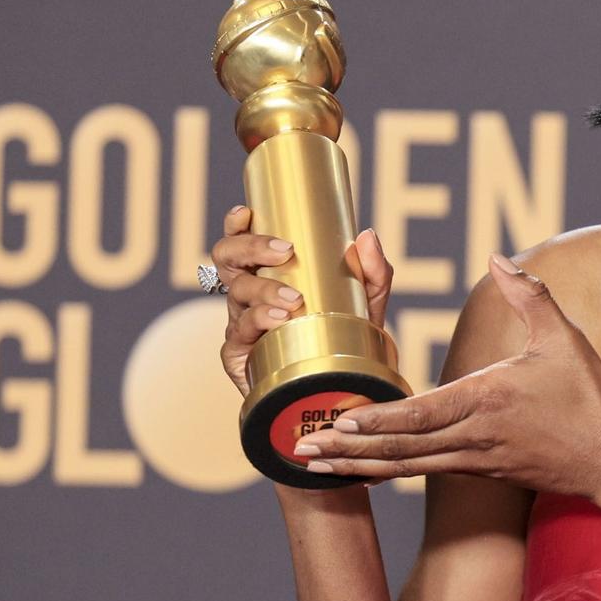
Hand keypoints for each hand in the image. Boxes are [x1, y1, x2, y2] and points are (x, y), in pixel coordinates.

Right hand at [212, 205, 391, 397]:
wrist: (340, 387)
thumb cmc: (346, 336)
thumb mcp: (367, 302)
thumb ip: (373, 271)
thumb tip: (367, 235)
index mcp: (267, 274)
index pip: (241, 241)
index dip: (235, 225)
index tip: (247, 213)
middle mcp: (247, 295)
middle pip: (228, 259)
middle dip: (250, 248)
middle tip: (285, 251)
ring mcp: (240, 323)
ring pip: (237, 294)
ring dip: (264, 290)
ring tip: (294, 299)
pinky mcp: (238, 355)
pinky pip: (239, 332)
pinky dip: (258, 321)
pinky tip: (280, 320)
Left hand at [293, 253, 600, 504]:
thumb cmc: (593, 399)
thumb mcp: (565, 338)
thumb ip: (529, 295)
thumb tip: (496, 257)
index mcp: (487, 401)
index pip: (419, 413)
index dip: (374, 418)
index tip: (335, 419)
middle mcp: (474, 436)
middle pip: (398, 447)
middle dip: (346, 448)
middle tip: (298, 447)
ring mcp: (475, 458)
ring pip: (405, 465)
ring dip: (358, 465)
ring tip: (313, 464)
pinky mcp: (482, 469)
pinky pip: (424, 470)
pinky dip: (387, 469)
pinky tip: (363, 467)